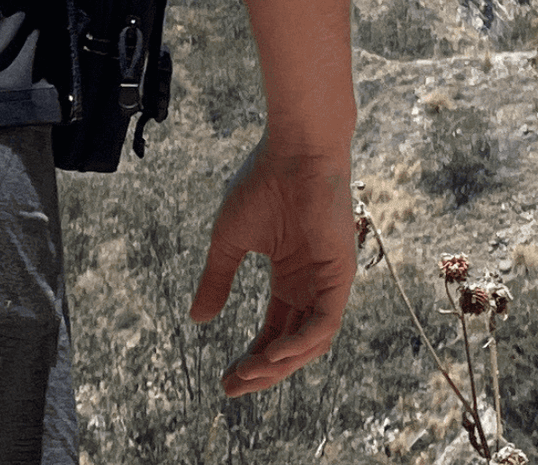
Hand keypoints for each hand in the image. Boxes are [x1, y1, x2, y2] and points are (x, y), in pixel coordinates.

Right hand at [189, 135, 355, 395]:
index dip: (251, 356)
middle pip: (291, 344)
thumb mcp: (229, 240)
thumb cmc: (261, 184)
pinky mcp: (340, 276)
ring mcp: (328, 283)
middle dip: (263, 371)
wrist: (293, 151)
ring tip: (247, 374)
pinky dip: (300, 344)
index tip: (225, 378)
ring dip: (279, 364)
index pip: (273, 329)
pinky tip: (273, 353)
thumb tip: (197, 319)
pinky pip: (323, 324)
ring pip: (309, 342)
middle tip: (232, 387)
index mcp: (289, 275)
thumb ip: (216, 280)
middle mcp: (310, 285)